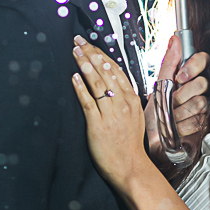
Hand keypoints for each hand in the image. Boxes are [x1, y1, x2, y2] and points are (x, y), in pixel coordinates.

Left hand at [72, 37, 147, 192]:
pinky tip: (74, 77)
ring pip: (97, 83)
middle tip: (78, 41)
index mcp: (131, 99)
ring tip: (75, 53)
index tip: (91, 45)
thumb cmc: (130, 144)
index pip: (116, 70)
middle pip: (105, 72)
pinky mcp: (98, 125)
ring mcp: (111, 113)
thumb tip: (113, 82)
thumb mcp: (135, 116)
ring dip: (85, 65)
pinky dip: (81, 88)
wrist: (131, 167)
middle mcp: (122, 103)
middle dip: (90, 53)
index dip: (102, 55)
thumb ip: (125, 98)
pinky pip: (88, 102)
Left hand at [145, 35, 209, 168]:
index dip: (193, 66)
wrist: (152, 140)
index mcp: (188, 76)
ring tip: (171, 116)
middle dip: (182, 94)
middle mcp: (198, 90)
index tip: (180, 76)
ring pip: (201, 102)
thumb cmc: (153, 113)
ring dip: (179, 112)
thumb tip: (175, 38)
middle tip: (171, 100)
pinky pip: (198, 120)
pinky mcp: (205, 124)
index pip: (203, 59)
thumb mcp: (158, 85)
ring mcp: (203, 107)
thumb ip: (169, 63)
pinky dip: (182, 125)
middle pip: (203, 83)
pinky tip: (176, 127)